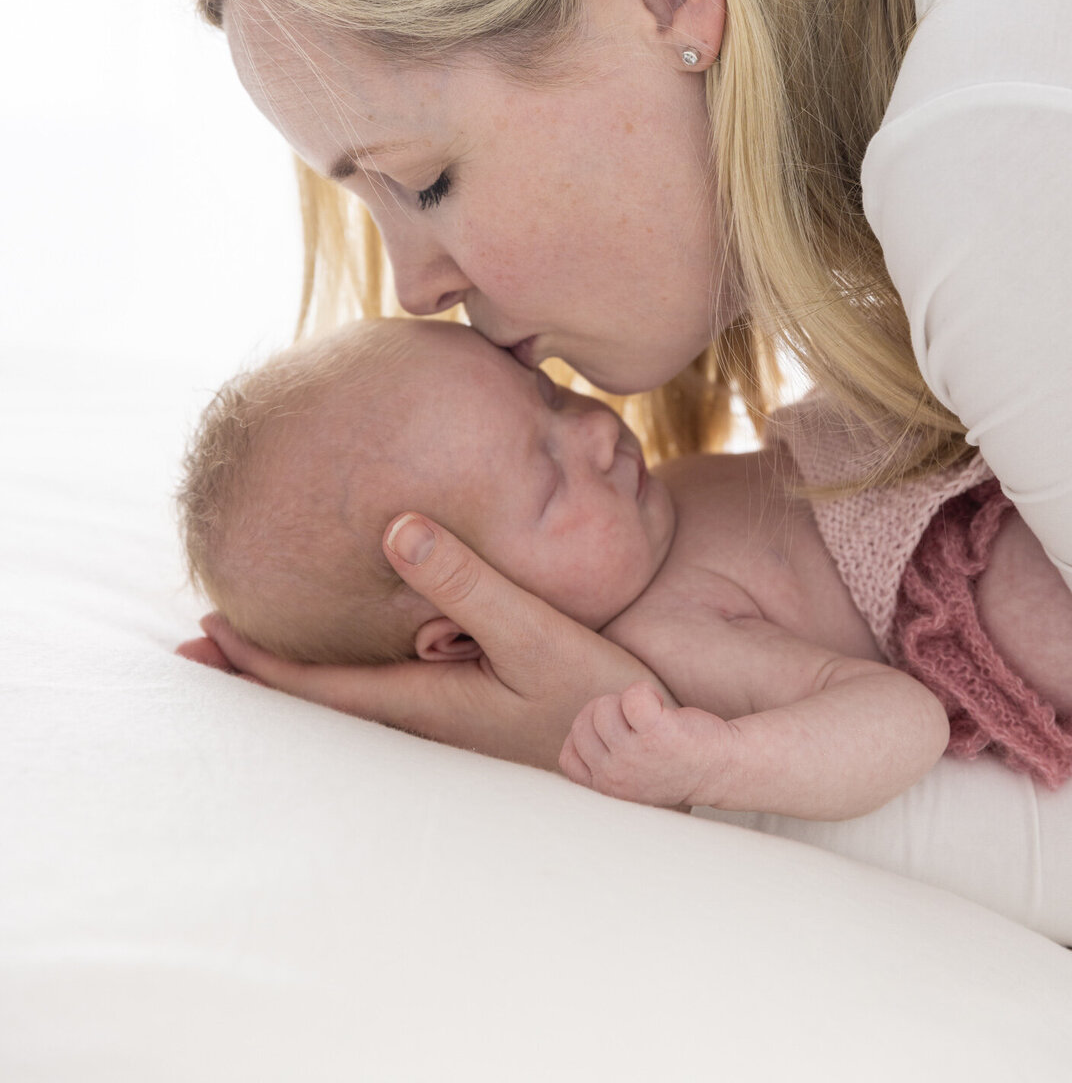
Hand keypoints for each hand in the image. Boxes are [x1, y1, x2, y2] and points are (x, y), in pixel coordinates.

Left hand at [175, 515, 664, 771]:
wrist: (656, 760)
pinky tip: (363, 648)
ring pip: (353, 697)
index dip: (256, 662)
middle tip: (197, 647)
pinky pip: (391, 690)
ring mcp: (451, 724)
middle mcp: (427, 722)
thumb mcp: (536, 633)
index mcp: (425, 705)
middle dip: (259, 672)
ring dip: (300, 674)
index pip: (316, 689)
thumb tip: (393, 527)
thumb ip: (467, 581)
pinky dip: (349, 670)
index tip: (204, 630)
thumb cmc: (600, 700)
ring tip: (258, 646)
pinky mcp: (477, 716)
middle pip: (321, 700)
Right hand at [559, 680, 732, 808]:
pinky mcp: (657, 736)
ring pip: (603, 708)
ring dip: (626, 702)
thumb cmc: (673, 766)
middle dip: (606, 713)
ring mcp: (634, 758)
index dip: (588, 736)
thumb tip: (578, 728)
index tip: (617, 735)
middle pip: (582, 724)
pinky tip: (660, 704)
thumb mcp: (629, 779)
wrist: (721, 769)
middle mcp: (614, 778)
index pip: (568, 756)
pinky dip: (644, 691)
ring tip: (651, 717)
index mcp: (605, 791)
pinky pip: (633, 697)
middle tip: (636, 722)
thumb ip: (603, 764)